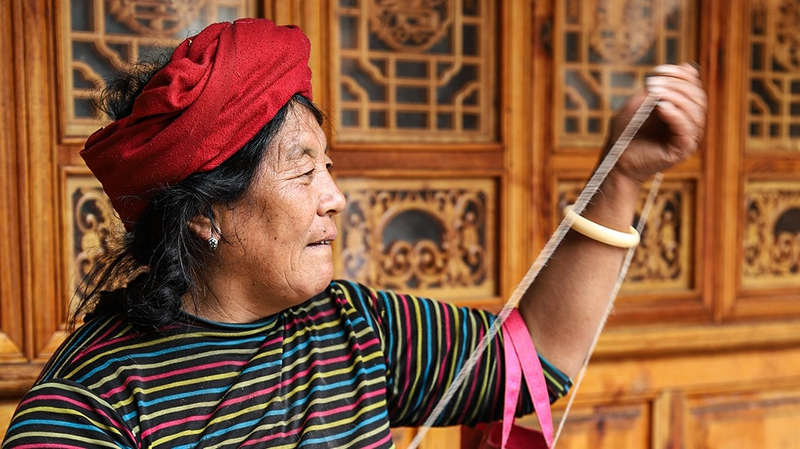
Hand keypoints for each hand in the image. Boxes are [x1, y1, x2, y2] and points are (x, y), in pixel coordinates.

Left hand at [606, 63, 706, 183]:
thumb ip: (660, 86)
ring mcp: (688, 137)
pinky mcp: (683, 149)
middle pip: (698, 98)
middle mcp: (690, 124)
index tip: (658, 69)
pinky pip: (687, 128)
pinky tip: (661, 107)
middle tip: (653, 83)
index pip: (694, 88)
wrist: (616, 161)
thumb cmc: (625, 133)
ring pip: (695, 111)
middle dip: (677, 85)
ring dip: (675, 97)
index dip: (681, 75)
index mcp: (682, 111)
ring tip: (655, 94)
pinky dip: (675, 114)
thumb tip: (686, 66)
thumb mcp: (640, 103)